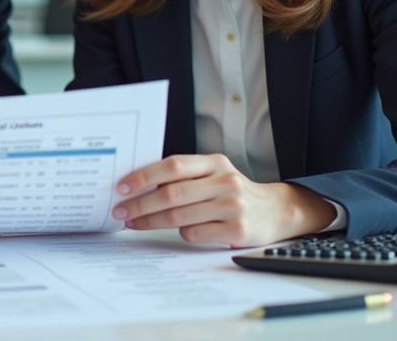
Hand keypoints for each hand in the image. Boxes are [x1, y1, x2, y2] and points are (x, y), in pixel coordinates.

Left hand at [111, 154, 336, 246]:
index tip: (122, 187)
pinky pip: (195, 233)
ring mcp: (232, 206)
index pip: (173, 165)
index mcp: (215, 162)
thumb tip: (139, 185)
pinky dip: (180, 233)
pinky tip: (177, 231)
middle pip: (172, 193)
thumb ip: (184, 176)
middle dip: (140, 204)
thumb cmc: (233, 192)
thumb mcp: (214, 174)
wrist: (276, 211)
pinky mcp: (237, 230)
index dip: (144, 176)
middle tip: (120, 211)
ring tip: (135, 223)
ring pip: (180, 216)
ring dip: (151, 221)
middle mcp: (225, 181)